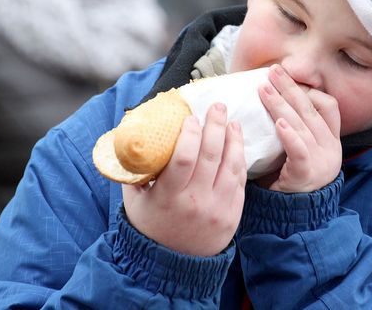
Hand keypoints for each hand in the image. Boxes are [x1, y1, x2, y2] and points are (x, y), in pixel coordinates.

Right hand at [123, 103, 246, 255]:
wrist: (173, 265)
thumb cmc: (150, 225)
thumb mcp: (134, 200)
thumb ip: (134, 171)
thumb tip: (132, 137)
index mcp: (168, 197)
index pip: (183, 158)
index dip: (190, 134)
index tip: (191, 117)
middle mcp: (195, 202)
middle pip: (210, 156)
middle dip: (215, 126)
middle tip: (218, 107)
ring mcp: (217, 209)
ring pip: (231, 165)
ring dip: (233, 139)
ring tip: (231, 122)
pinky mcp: (233, 214)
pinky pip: (239, 181)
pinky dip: (240, 159)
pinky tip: (237, 144)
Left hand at [256, 64, 341, 192]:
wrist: (296, 215)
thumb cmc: (291, 178)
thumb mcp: (299, 150)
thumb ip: (294, 129)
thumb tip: (274, 98)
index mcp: (330, 140)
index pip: (329, 107)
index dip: (310, 90)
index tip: (290, 79)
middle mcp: (330, 148)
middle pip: (311, 110)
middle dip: (290, 88)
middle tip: (272, 72)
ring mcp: (322, 161)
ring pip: (302, 125)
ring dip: (280, 104)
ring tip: (264, 90)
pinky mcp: (307, 174)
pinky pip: (300, 150)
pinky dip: (289, 135)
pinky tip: (278, 123)